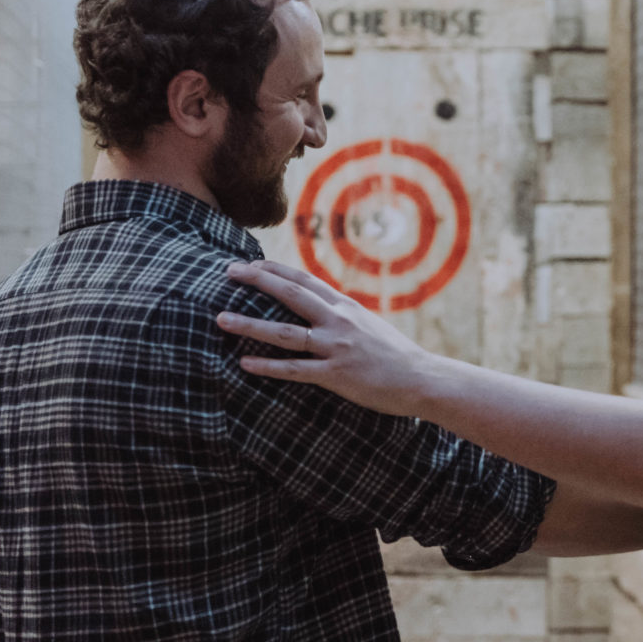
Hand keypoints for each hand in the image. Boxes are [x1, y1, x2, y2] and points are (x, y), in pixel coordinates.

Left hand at [217, 260, 433, 416]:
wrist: (421, 378)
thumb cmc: (395, 355)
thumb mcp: (368, 325)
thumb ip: (342, 316)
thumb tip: (320, 309)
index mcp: (345, 307)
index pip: (304, 280)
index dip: (274, 270)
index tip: (249, 263)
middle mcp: (339, 321)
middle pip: (291, 295)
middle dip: (256, 281)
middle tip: (227, 272)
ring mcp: (336, 347)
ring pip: (284, 333)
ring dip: (249, 325)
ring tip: (221, 319)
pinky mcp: (335, 375)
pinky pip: (295, 370)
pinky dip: (268, 366)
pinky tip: (244, 364)